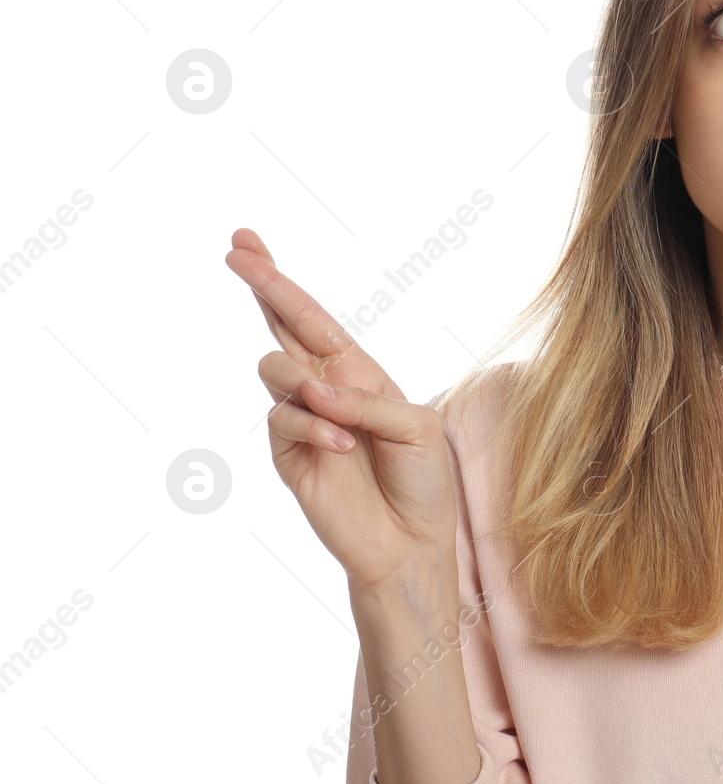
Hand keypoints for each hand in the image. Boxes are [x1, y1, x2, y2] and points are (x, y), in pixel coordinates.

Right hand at [225, 227, 459, 591]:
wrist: (411, 544)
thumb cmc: (423, 481)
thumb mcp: (416, 428)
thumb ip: (368, 400)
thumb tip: (314, 388)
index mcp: (357, 372)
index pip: (312, 318)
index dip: (279, 280)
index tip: (245, 240)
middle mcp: (324, 389)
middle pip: (281, 325)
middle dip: (263, 285)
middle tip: (238, 255)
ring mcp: (302, 420)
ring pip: (276, 368)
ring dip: (306, 381)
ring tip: (342, 416)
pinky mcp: (287, 456)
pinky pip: (283, 420)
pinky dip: (314, 426)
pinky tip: (342, 444)